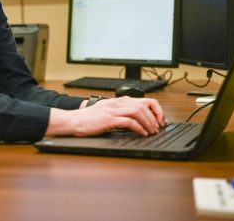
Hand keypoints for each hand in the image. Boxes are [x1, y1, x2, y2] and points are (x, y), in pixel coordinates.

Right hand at [45, 97, 165, 136]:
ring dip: (149, 122)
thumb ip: (119, 112)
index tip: (159, 120)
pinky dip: (139, 128)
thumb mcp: (106, 111)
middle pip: (143, 105)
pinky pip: (129, 122)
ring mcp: (113, 110)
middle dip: (155, 117)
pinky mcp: (108, 119)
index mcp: (118, 101)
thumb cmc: (88, 118)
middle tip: (158, 127)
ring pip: (138, 112)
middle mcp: (117, 103)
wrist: (73, 120)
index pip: (143, 100)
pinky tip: (142, 134)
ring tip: (152, 131)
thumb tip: (135, 120)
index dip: (155, 110)